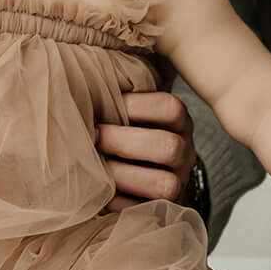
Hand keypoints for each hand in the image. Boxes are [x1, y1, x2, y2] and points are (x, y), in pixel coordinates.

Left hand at [98, 88, 196, 206]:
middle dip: (124, 141)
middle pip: (169, 146)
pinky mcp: (164, 212)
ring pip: (164, 184)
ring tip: (95, 168)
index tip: (108, 104)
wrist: (146, 179)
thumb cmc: (129, 132)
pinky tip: (97, 194)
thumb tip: (85, 57)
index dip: (137, 105)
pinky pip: (144, 212)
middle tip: (95, 136)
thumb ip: (122, 87)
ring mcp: (178, 184)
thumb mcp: (133, 109)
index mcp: (178, 122)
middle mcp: (185, 153)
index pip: (170, 108)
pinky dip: (117, 204)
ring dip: (122, 175)